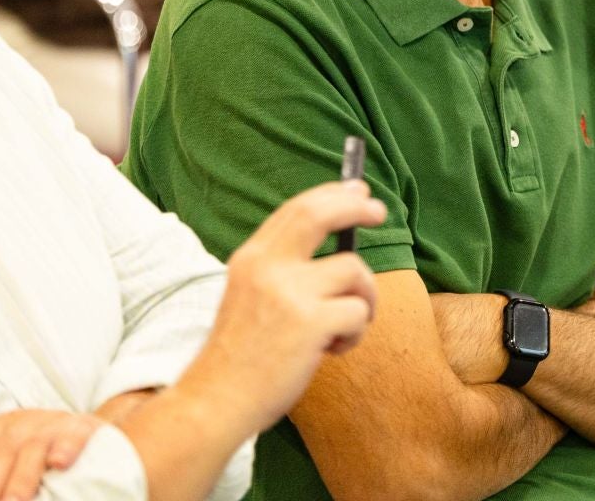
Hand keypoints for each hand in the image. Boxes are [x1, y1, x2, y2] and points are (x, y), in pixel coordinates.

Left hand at [0, 410, 103, 500]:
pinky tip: (60, 464)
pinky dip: (65, 448)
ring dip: (21, 479)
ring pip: (32, 448)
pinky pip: (73, 436)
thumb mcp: (10, 462)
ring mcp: (52, 422)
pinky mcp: (83, 426)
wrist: (88, 430)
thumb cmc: (40, 455)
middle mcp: (20, 423)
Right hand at [176, 180, 385, 435]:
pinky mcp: (312, 322)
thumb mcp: (249, 296)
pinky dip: (356, 332)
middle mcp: (268, 267)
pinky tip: (333, 349)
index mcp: (252, 259)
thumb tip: (339, 245)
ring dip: (363, 298)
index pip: (297, 210)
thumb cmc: (241, 356)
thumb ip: (282, 269)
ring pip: (355, 271)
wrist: (216, 402)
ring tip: (342, 329)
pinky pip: (359, 312)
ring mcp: (290, 293)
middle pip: (321, 215)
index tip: (356, 192)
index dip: (332, 196)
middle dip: (356, 207)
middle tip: (378, 211)